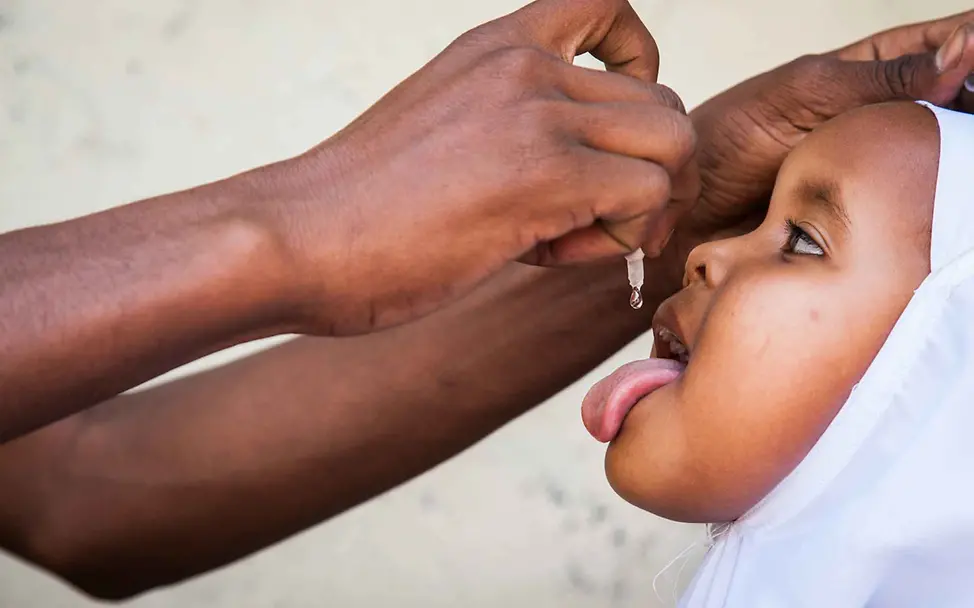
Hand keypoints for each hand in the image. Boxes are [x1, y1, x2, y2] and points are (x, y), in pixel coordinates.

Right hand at [257, 0, 696, 335]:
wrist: (294, 237)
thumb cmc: (361, 207)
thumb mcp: (442, 128)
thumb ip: (514, 123)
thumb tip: (588, 172)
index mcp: (496, 46)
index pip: (610, 5)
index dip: (639, 64)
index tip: (609, 127)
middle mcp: (525, 65)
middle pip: (664, 103)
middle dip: (642, 173)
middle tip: (584, 218)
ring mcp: (537, 113)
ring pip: (672, 145)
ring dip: (636, 207)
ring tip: (563, 237)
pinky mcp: (544, 174)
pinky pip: (647, 197)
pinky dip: (616, 239)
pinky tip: (544, 254)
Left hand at [682, 11, 973, 243]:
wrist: (689, 208)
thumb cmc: (731, 140)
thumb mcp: (806, 94)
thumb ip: (883, 77)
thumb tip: (966, 49)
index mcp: (874, 71)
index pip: (950, 45)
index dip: (973, 51)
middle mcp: (886, 116)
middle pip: (959, 103)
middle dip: (973, 110)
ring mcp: (883, 164)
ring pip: (951, 154)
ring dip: (965, 159)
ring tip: (968, 172)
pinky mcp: (877, 213)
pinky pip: (925, 205)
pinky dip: (946, 203)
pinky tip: (956, 205)